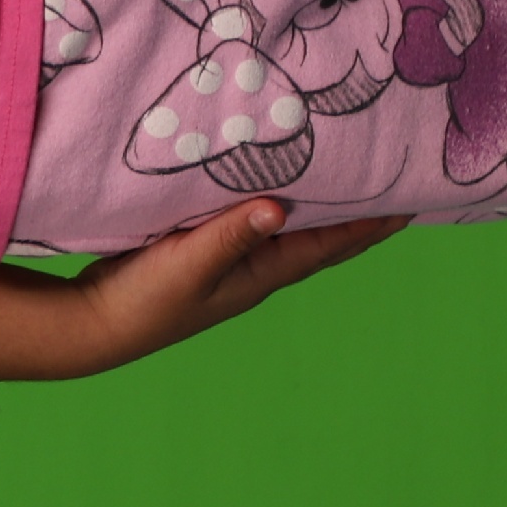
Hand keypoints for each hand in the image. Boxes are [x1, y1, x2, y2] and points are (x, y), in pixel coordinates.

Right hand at [70, 201, 410, 368]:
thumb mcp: (189, 264)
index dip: (369, 225)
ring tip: (346, 182)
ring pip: (289, 232)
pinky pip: (253, 224)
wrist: (96, 324)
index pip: (329, 245)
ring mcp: (229, 265)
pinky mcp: (202, 252)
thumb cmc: (144, 300)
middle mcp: (255, 270)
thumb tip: (280, 208)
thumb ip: (231, 235)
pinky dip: (273, 206)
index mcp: (262, 274)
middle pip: (320, 240)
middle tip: (394, 187)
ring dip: (319, 210)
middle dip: (358, 218)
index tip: (410, 203)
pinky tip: (271, 189)